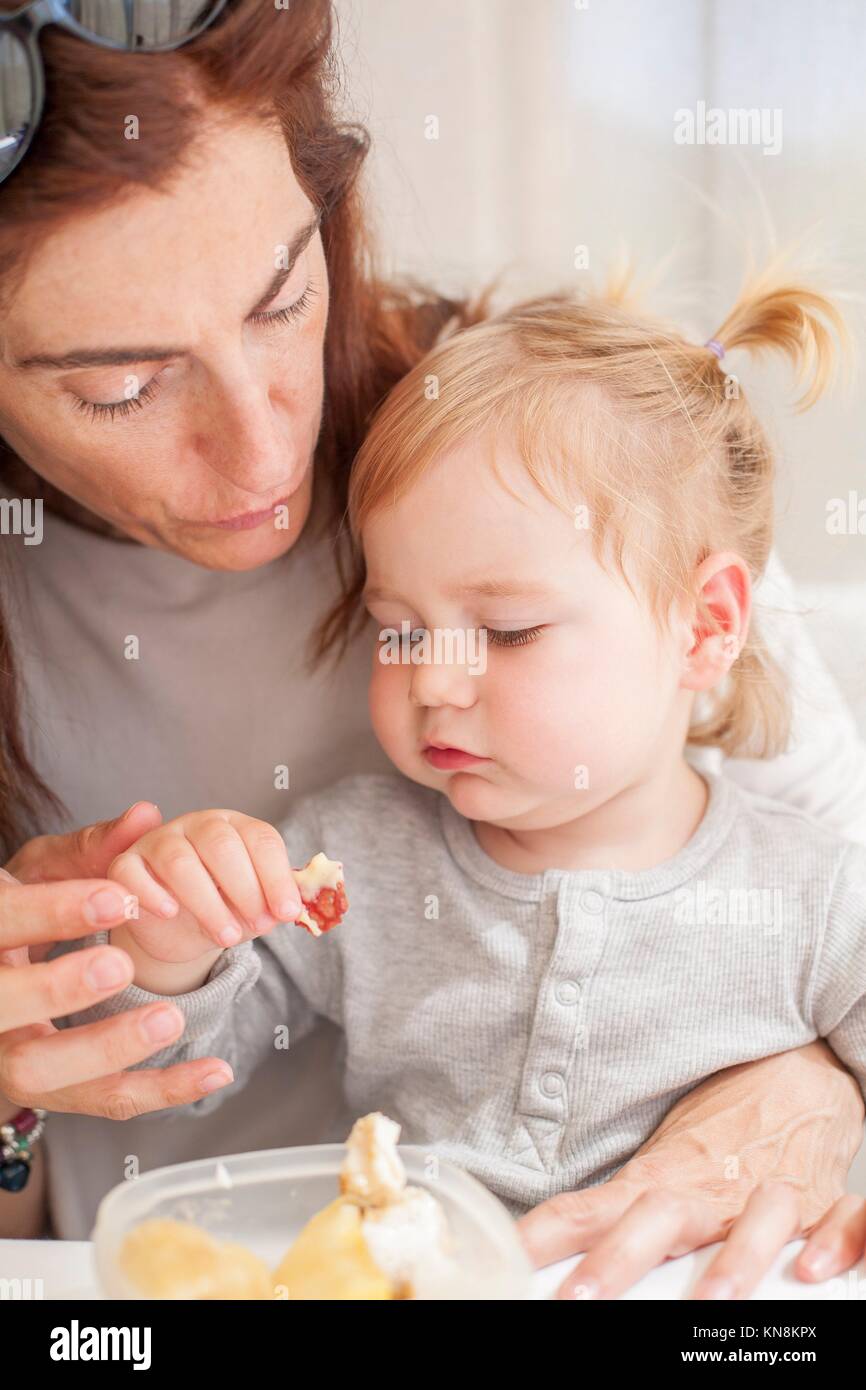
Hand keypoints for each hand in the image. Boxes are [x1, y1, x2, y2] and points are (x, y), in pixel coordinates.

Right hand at [0, 803, 233, 1118]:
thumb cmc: (19, 917)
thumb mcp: (41, 873)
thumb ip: (91, 849)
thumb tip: (147, 815)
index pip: (1, 925)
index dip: (54, 913)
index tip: (121, 896)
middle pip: (2, 1008)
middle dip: (59, 988)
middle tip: (120, 962)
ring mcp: (7, 1056)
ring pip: (42, 1071)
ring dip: (107, 1048)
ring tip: (171, 1018)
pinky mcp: (50, 1091)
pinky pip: (103, 1099)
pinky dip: (163, 1089)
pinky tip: (215, 1069)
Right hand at [106, 809, 303, 974]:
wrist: (177, 930)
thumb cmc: (223, 908)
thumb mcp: (253, 907)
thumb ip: (272, 905)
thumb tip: (290, 911)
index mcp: (235, 826)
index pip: (260, 838)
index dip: (277, 876)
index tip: (288, 912)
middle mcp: (196, 825)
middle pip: (221, 844)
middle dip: (245, 889)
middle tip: (258, 926)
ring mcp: (158, 842)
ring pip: (179, 861)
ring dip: (207, 903)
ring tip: (227, 936)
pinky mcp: (125, 865)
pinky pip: (131, 872)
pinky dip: (151, 893)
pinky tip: (170, 914)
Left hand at [517, 1041, 863, 1298]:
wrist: (794, 1076)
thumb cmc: (717, 1131)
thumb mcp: (656, 1166)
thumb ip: (610, 1214)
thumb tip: (538, 1253)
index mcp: (655, 1182)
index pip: (584, 1209)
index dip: (541, 1237)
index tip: (506, 1262)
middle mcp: (705, 1189)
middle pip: (656, 1216)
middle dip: (617, 1260)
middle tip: (580, 1300)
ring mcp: (764, 1193)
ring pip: (750, 1218)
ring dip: (730, 1261)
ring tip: (710, 1304)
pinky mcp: (819, 1199)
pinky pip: (834, 1219)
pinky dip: (829, 1240)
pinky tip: (807, 1270)